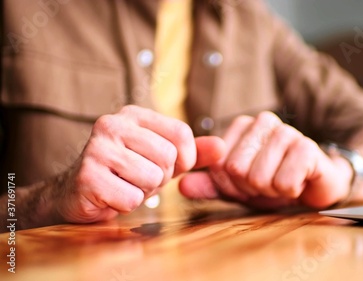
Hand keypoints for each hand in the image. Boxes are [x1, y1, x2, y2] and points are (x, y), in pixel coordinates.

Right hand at [53, 105, 224, 222]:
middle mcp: (113, 124)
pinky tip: (111, 196)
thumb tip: (223, 147)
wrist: (79, 194)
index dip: (183, 160)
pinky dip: (126, 205)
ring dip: (143, 192)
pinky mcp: (87, 176)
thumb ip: (193, 152)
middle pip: (168, 157)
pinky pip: (131, 198)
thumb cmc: (126, 174)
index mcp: (134, 115)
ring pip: (151, 178)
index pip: (181, 134)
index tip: (165, 166)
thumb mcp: (163, 158)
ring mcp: (97, 148)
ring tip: (125, 185)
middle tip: (138, 178)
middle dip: (160, 177)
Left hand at [179, 111, 352, 208]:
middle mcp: (263, 122)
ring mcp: (286, 131)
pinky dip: (289, 191)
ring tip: (282, 183)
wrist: (315, 186)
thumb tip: (182, 185)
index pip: (218, 165)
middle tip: (267, 185)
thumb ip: (210, 184)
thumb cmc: (274, 182)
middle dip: (250, 189)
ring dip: (270, 191)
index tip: (248, 183)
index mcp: (242, 126)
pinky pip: (283, 182)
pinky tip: (298, 183)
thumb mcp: (237, 186)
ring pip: (258, 177)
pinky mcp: (307, 147)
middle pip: (236, 170)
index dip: (231, 185)